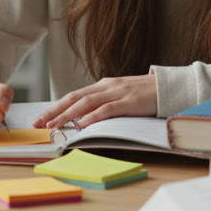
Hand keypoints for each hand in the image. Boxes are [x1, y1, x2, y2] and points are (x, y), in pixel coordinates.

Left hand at [32, 75, 156, 129]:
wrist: (171, 87)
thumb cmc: (147, 95)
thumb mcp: (122, 96)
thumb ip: (105, 103)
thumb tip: (86, 118)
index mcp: (104, 85)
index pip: (74, 95)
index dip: (56, 106)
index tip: (41, 118)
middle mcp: (107, 86)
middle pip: (74, 98)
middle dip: (54, 111)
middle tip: (38, 123)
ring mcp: (118, 92)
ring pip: (86, 103)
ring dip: (67, 115)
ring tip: (53, 125)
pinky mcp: (130, 101)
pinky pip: (107, 109)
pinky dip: (92, 117)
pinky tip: (81, 125)